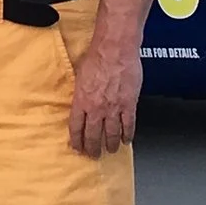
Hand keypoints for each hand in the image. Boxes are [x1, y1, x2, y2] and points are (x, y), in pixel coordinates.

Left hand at [68, 35, 141, 158]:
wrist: (115, 49)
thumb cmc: (97, 56)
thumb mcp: (80, 75)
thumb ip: (81, 91)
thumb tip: (81, 99)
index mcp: (81, 100)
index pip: (76, 127)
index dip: (76, 140)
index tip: (77, 147)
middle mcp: (96, 108)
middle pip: (93, 135)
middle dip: (93, 148)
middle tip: (93, 155)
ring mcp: (113, 108)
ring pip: (111, 134)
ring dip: (110, 145)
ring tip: (111, 150)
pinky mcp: (129, 105)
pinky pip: (128, 125)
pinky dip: (127, 135)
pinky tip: (127, 140)